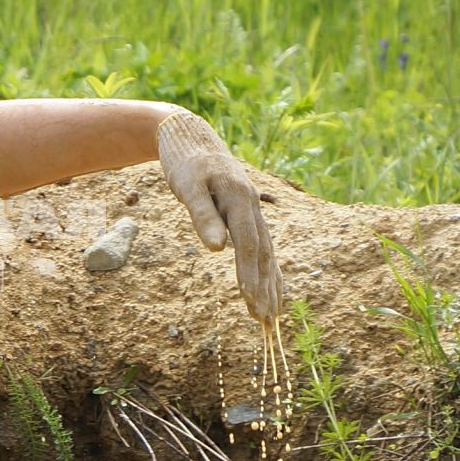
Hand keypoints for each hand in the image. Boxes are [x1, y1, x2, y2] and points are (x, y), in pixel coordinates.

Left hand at [155, 110, 281, 320]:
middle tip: (265, 321)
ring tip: (273, 316)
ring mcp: (254, 211)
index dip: (250, 274)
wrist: (192, 140)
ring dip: (271, 285)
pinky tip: (273, 292)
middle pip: (263, 253)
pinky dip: (269, 272)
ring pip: (268, 253)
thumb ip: (203, 216)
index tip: (251, 302)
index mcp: (240, 199)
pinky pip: (263, 248)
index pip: (248, 244)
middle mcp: (253, 206)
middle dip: (264, 288)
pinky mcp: (248, 216)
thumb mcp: (187, 187)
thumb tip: (218, 249)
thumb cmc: (186, 165)